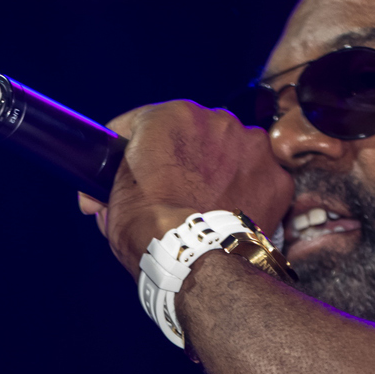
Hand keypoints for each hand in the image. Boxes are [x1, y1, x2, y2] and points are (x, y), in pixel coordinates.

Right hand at [78, 100, 293, 275]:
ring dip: (224, 174)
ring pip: (235, 155)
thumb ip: (114, 182)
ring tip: (211, 207)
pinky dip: (252, 195)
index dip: (141, 149)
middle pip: (200, 138)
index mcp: (172, 114)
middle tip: (179, 193)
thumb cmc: (146, 227)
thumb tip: (96, 200)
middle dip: (189, 161)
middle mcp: (218, 120)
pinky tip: (236, 215)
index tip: (141, 168)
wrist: (192, 258)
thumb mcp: (112, 198)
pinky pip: (262, 181)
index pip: (152, 123)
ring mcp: (252, 148)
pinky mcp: (278, 178)